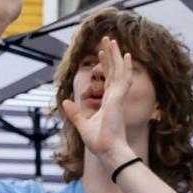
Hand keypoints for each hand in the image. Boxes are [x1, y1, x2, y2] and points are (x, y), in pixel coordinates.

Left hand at [60, 36, 135, 168]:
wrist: (107, 152)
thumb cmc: (99, 142)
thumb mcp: (82, 124)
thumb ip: (74, 113)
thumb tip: (65, 101)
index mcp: (109, 102)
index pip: (108, 79)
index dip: (106, 65)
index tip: (100, 53)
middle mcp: (115, 97)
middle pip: (114, 71)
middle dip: (111, 55)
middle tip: (107, 40)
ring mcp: (118, 97)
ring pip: (119, 71)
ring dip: (116, 55)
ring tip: (112, 41)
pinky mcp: (119, 99)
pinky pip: (124, 79)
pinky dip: (126, 67)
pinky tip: (126, 55)